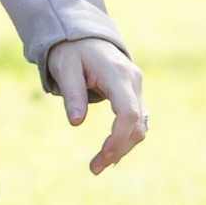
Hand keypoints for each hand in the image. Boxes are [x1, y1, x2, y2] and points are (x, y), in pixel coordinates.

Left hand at [46, 38, 147, 174]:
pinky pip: (136, 120)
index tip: (102, 158)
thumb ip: (72, 94)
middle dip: (119, 149)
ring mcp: (137, 87)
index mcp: (118, 74)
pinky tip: (111, 153)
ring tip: (98, 165)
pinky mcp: (134, 94)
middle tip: (94, 168)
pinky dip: (126, 137)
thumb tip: (76, 122)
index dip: (119, 138)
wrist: (84, 36)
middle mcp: (133, 81)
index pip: (128, 112)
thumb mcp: (65, 68)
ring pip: (140, 125)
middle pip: (137, 124)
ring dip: (123, 147)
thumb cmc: (72, 51)